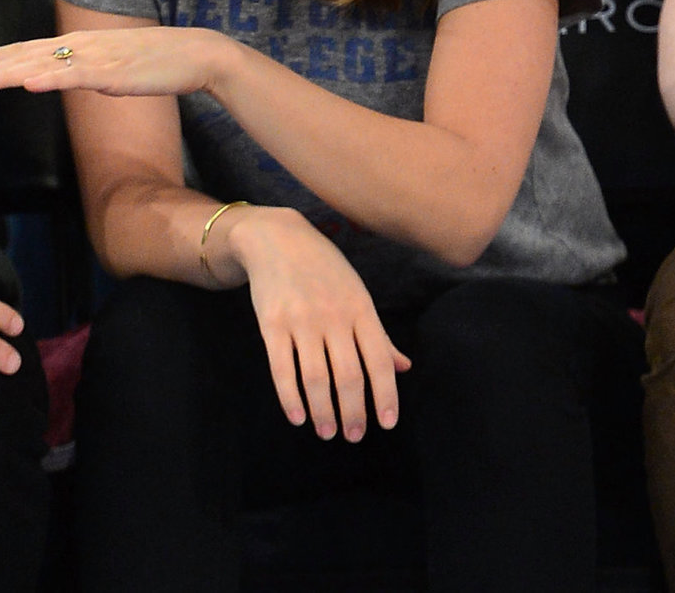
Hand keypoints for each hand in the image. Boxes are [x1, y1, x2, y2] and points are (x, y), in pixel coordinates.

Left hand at [0, 27, 230, 97]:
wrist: (196, 54)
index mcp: (78, 44)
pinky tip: (28, 84)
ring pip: (40, 65)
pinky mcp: (112, 72)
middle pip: (24, 55)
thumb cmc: (155, 61)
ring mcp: (94, 57)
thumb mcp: (109, 65)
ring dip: (5, 73)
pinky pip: (75, 76)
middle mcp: (80, 45)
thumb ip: (83, 69)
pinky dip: (49, 78)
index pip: (26, 49)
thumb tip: (60, 77)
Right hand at [227, 206, 410, 442]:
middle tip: (354, 436)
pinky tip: (297, 417)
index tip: (386, 424)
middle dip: (353, 412)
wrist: (276, 238)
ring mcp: (301, 321)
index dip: (386, 396)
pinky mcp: (271, 324)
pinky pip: (282, 369)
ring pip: (316, 378)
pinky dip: (290, 397)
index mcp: (360, 309)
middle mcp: (333, 316)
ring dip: (323, 411)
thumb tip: (403, 368)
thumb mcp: (357, 293)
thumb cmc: (324, 268)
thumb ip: (378, 333)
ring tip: (327, 432)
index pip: (379, 361)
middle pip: (348, 376)